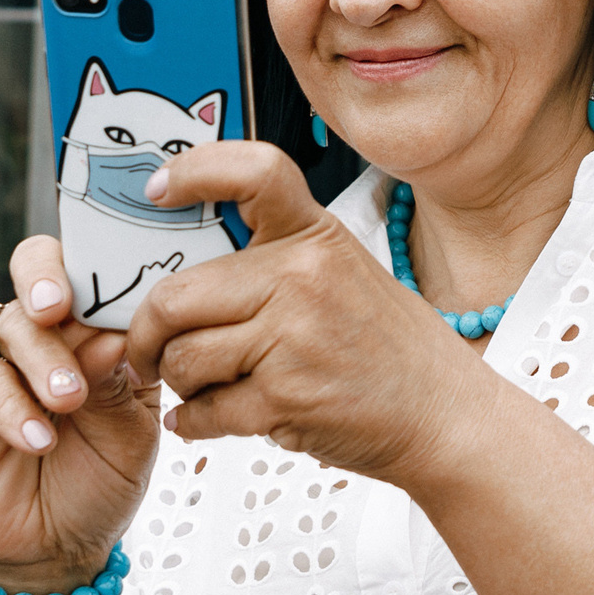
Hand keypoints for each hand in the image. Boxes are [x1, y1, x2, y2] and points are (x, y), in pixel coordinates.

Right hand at [0, 241, 161, 591]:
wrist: (54, 547)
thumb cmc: (100, 482)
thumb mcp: (130, 432)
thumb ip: (120, 381)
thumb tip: (114, 334)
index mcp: (97, 329)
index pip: (97, 271)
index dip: (108, 267)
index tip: (128, 283)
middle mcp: (49, 333)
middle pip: (37, 268)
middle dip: (48, 277)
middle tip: (60, 306)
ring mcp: (4, 360)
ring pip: (11, 324)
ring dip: (42, 358)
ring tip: (68, 400)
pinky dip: (11, 407)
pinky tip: (38, 439)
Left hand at [125, 143, 491, 480]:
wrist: (445, 416)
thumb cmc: (392, 350)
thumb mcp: (345, 274)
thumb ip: (277, 261)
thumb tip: (192, 268)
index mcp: (316, 237)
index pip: (252, 172)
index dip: (194, 172)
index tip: (158, 189)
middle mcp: (302, 278)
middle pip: (176, 296)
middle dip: (148, 333)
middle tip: (148, 349)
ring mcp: (292, 339)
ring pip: (183, 358)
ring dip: (177, 382)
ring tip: (199, 386)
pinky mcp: (285, 398)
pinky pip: (204, 410)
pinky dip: (195, 423)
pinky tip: (206, 419)